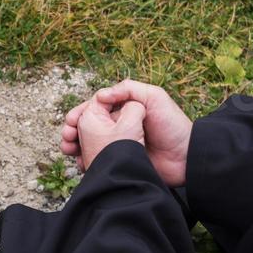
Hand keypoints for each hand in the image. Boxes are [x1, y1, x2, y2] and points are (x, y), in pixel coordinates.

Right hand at [62, 80, 192, 184]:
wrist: (186, 158)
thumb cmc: (173, 125)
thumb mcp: (155, 97)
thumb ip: (129, 90)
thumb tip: (100, 95)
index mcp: (124, 110)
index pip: (95, 109)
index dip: (80, 114)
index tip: (71, 121)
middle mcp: (118, 127)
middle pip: (88, 127)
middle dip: (73, 131)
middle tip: (66, 138)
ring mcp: (118, 146)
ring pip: (89, 145)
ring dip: (76, 147)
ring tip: (69, 150)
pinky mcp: (121, 163)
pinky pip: (99, 161)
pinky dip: (87, 162)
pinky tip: (81, 163)